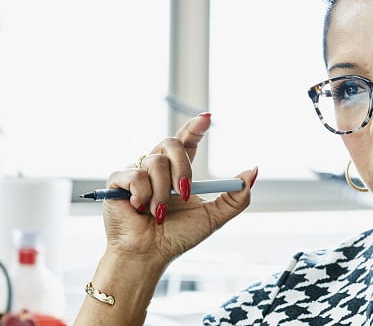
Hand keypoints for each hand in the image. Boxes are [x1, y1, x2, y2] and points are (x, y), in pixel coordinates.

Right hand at [101, 112, 257, 265]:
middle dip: (183, 167)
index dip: (195, 127)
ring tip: (159, 213)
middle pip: (171, 143)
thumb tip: (254, 171)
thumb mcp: (214, 217)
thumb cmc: (177, 237)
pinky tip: (139, 209)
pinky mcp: (117, 180)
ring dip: (162, 192)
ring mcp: (136, 172)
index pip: (187, 140)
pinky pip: (135, 174)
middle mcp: (157, 167)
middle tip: (185, 192)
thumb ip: (236, 196)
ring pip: (155, 162)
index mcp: (177, 171)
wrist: (149, 255)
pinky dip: (143, 195)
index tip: (207, 118)